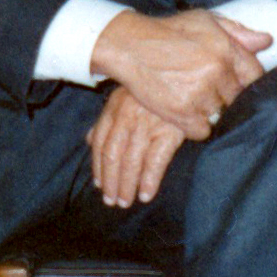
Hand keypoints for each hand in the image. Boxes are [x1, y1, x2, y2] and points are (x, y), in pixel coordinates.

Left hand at [87, 87, 186, 207]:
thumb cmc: (154, 88)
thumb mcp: (126, 96)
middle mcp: (128, 117)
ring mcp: (148, 124)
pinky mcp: (170, 130)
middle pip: (113, 155)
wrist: (187, 75)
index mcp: (114, 108)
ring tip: (125, 202)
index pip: (100, 143)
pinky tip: (145, 194)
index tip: (99, 184)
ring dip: (126, 185)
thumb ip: (108, 119)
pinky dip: (149, 180)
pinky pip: (155, 160)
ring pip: (130, 161)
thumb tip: (89, 139)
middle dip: (110, 181)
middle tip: (111, 201)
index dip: (98, 166)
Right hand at [89, 9, 271, 139]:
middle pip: (236, 98)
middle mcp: (216, 72)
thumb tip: (266, 41)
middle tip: (205, 87)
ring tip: (191, 96)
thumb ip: (238, 31)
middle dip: (225, 95)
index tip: (233, 81)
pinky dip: (195, 125)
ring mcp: (199, 94)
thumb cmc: (168, 31)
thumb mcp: (204, 20)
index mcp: (225, 49)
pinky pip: (203, 130)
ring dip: (209, 110)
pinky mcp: (182, 113)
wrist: (130, 46)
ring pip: (220, 115)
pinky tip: (184, 111)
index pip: (255, 76)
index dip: (246, 80)